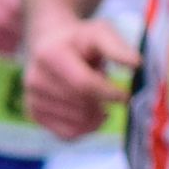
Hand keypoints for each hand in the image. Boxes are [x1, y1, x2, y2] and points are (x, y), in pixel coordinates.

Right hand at [22, 13, 135, 140]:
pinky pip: (68, 135)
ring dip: (96, 115)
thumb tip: (136, 64)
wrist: (50, 43)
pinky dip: (86, 128)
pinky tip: (91, 113)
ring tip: (93, 95)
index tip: (126, 95)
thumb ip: (117, 48)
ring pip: (78, 123)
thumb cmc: (80, 40)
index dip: (110, 93)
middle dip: (103, 103)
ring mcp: (32, 99)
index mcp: (50, 55)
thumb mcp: (100, 33)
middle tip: (106, 90)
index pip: (84, 84)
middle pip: (83, 107)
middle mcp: (35, 79)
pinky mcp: (34, 114)